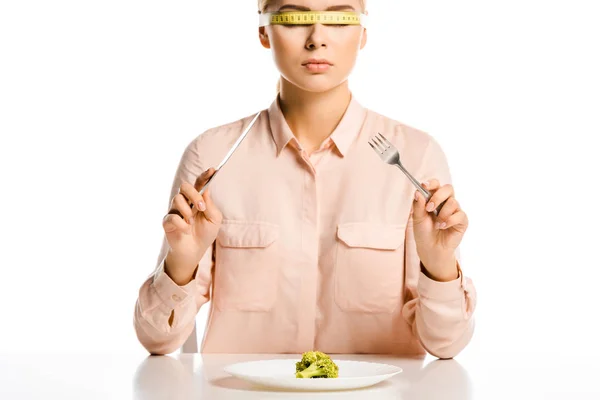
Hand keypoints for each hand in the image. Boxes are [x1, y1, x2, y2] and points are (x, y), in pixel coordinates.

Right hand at [162, 168, 222, 282]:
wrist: (195, 251)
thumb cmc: (205, 233)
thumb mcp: (214, 219)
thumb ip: (210, 205)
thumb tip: (206, 190)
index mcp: (198, 199)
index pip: (200, 183)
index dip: (205, 176)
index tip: (212, 170)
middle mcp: (185, 202)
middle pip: (184, 186)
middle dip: (194, 194)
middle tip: (201, 207)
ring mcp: (175, 210)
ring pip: (177, 199)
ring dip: (187, 211)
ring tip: (191, 222)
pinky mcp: (167, 221)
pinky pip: (172, 217)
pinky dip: (182, 225)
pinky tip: (186, 230)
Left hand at [412, 179, 467, 280]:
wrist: (430, 248)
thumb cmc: (423, 232)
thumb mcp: (417, 218)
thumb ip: (418, 205)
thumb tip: (417, 192)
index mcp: (434, 198)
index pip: (436, 184)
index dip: (431, 183)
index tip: (424, 186)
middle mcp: (446, 202)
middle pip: (448, 188)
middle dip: (438, 197)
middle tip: (429, 208)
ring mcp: (455, 210)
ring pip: (453, 202)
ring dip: (442, 213)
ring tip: (436, 224)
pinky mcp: (462, 220)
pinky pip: (460, 214)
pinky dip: (449, 220)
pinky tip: (442, 227)